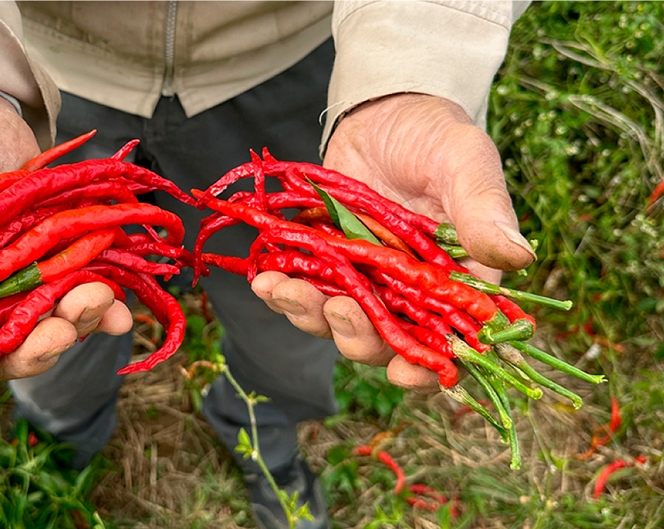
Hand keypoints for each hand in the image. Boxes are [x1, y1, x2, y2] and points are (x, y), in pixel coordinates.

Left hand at [252, 93, 535, 389]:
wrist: (384, 110)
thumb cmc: (435, 135)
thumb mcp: (464, 161)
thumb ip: (483, 208)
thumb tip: (519, 257)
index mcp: (455, 278)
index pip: (449, 338)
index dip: (428, 366)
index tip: (402, 372)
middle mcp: (409, 290)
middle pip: (385, 340)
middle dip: (357, 337)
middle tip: (338, 311)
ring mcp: (364, 278)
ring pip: (337, 321)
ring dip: (309, 316)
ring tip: (283, 290)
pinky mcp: (327, 261)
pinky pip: (304, 289)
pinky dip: (283, 290)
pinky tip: (265, 279)